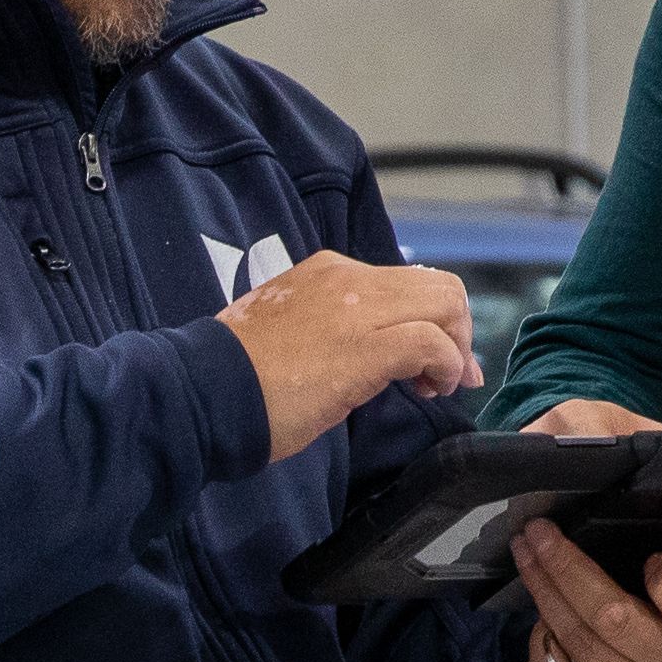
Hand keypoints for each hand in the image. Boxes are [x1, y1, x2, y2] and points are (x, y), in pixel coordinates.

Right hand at [220, 251, 479, 457]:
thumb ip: (325, 328)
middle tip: (452, 376)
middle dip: (458, 331)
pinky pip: (431, 342)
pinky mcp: (366, 346)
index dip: (432, 320)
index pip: (403, 282)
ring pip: (444, 303)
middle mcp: (347, 278)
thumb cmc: (235, 377)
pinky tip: (430, 389)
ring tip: (439, 385)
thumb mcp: (285, 331)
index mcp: (327, 272)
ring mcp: (358, 308)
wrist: (203, 389)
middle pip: (438, 286)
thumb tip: (354, 354)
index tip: (434, 361)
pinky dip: (445, 365)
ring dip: (455, 348)